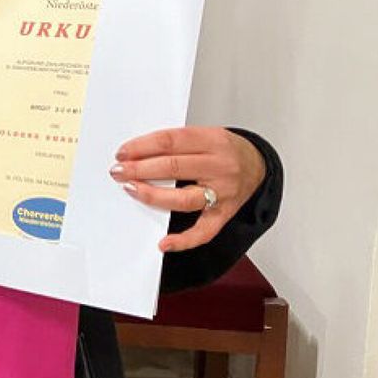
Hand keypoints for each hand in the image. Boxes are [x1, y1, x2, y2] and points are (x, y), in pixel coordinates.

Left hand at [110, 127, 265, 251]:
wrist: (259, 166)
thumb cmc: (225, 150)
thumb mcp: (206, 135)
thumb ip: (177, 143)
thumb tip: (137, 154)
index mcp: (213, 140)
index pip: (171, 141)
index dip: (143, 147)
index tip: (123, 152)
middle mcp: (220, 166)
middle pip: (174, 167)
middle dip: (140, 169)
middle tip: (118, 171)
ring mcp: (223, 193)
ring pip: (183, 198)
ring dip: (152, 196)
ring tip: (131, 189)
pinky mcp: (224, 215)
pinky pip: (204, 231)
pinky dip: (184, 240)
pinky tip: (164, 243)